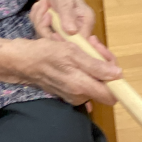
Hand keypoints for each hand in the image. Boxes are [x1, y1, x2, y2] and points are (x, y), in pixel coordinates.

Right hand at [0, 35, 121, 104]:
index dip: (116, 78)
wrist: (24, 62)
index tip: (109, 61)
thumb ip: (96, 66)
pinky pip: (85, 80)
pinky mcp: (69, 92)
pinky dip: (85, 67)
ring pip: (95, 80)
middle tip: (94, 44)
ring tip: (85, 45)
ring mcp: (74, 96)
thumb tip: (118, 75)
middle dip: (104, 63)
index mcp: (82, 87)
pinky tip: (78, 54)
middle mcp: (80, 96)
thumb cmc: (46, 54)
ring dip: (94, 62)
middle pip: (105, 85)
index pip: (113, 95)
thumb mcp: (73, 53)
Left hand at [31, 0, 94, 38]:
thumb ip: (68, 15)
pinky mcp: (50, 30)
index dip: (64, 42)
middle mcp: (75, 32)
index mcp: (85, 24)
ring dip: (39, 18)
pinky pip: (38, 29)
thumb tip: (72, 32)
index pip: (79, 42)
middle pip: (58, 42)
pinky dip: (36, 16)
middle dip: (46, 26)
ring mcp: (61, 32)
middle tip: (44, 8)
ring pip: (45, 36)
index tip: (53, 32)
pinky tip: (40, 5)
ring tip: (42, 3)